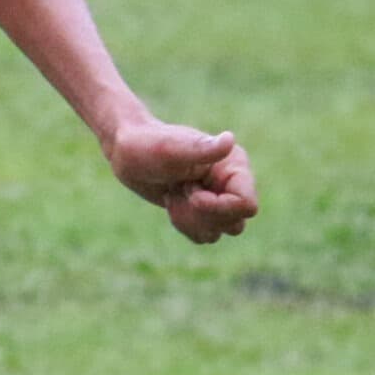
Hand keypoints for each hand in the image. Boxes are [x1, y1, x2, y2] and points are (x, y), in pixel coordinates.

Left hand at [104, 115, 258, 244]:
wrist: (128, 152)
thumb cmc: (148, 144)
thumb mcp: (171, 147)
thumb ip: (202, 148)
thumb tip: (229, 140)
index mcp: (233, 165)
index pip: (246, 205)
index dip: (218, 208)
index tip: (191, 193)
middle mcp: (231, 183)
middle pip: (235, 223)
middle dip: (201, 215)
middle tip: (179, 190)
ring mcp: (219, 198)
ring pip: (220, 231)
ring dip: (190, 220)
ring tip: (173, 194)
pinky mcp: (203, 211)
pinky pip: (205, 235)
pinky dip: (185, 226)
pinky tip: (171, 202)